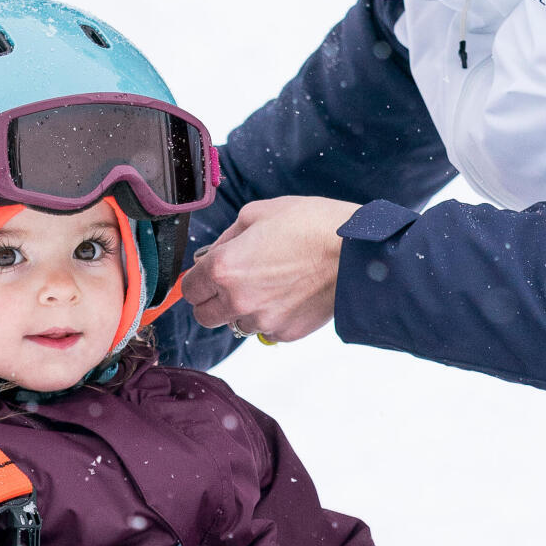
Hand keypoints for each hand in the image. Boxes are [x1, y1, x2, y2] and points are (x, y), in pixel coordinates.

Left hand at [181, 196, 359, 343]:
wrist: (356, 252)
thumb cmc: (311, 225)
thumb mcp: (259, 213)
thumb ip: (228, 236)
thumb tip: (215, 252)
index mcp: (224, 268)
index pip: (189, 288)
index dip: (197, 279)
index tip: (206, 275)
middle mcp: (238, 300)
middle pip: (204, 316)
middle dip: (212, 300)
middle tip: (232, 283)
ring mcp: (263, 320)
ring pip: (236, 324)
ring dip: (243, 309)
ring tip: (270, 285)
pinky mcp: (286, 332)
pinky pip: (266, 330)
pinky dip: (271, 316)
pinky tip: (289, 294)